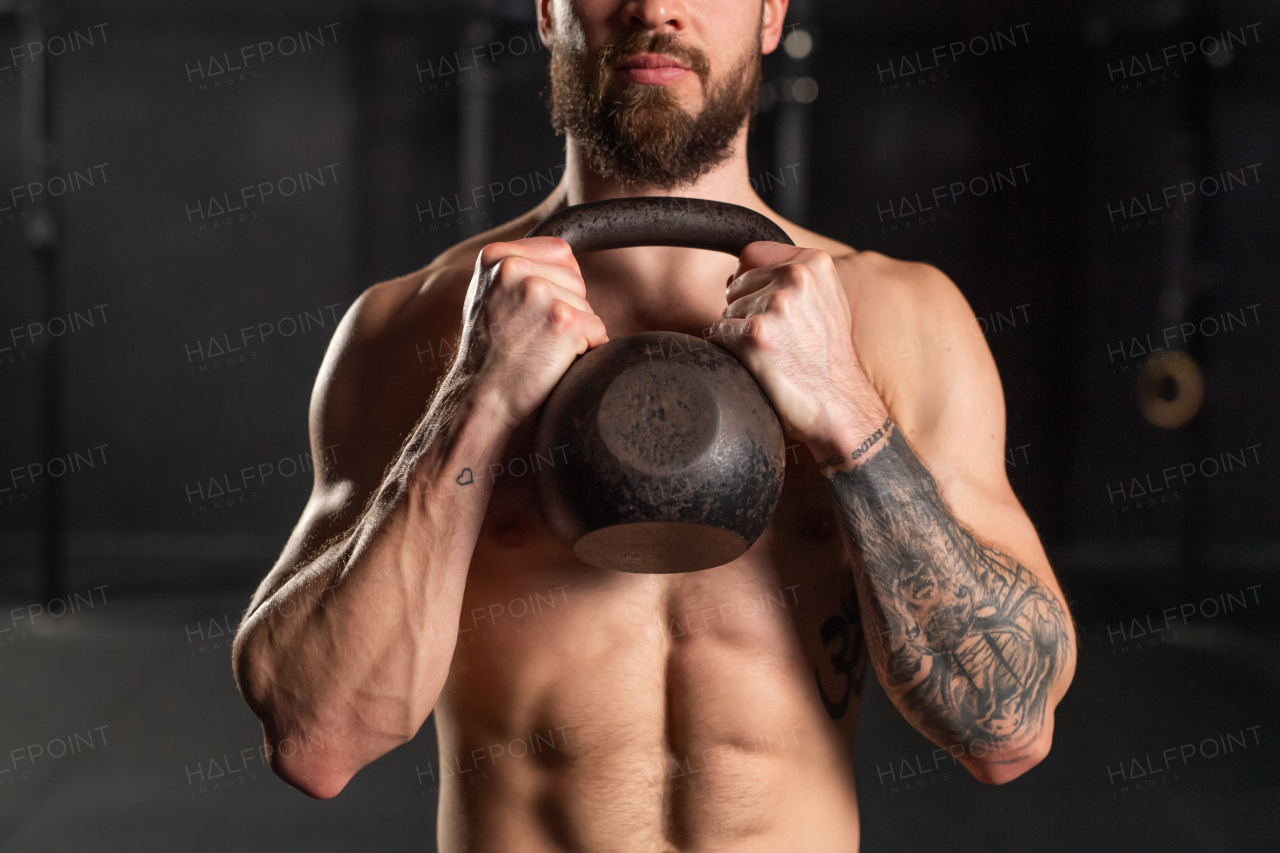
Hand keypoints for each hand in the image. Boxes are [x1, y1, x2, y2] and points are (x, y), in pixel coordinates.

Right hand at [456, 237, 608, 429]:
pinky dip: (586, 350)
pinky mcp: (564, 320)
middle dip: (567, 308)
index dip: (559, 284)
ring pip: (588, 306)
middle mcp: (516, 268)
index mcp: (497, 257)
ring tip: (540, 348)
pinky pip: (598, 330)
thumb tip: (565, 256)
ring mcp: (540, 292)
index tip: (535, 311)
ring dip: (575, 331)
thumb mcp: (490, 294)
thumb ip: (520, 268)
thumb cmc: (490, 352)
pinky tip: (555, 360)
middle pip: (576, 279)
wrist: (483, 397)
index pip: (560, 252)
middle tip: (533, 335)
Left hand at [710, 242, 885, 445]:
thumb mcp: (826, 301)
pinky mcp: (755, 334)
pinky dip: (730, 352)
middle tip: (777, 339)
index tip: (769, 309)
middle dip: (745, 310)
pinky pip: (718, 334)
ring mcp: (776, 305)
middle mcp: (797, 277)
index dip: (751, 282)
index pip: (750, 254)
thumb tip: (742, 266)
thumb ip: (794, 275)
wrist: (837, 406)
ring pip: (727, 311)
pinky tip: (760, 364)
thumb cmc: (828, 360)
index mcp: (815, 263)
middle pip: (735, 284)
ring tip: (773, 353)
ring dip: (739, 334)